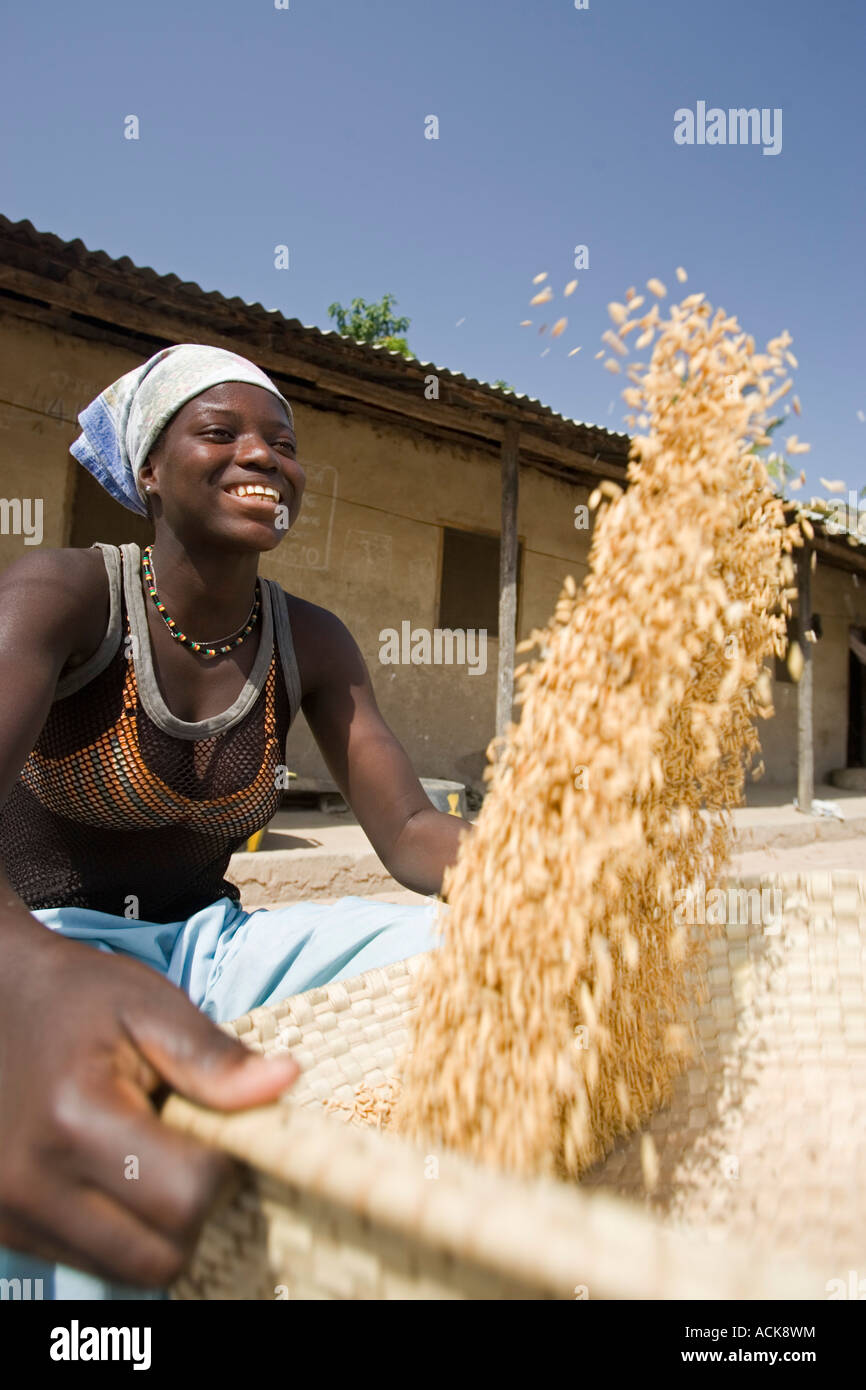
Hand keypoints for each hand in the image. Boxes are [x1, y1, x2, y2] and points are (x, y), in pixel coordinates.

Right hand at [0, 923, 298, 1286]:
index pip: (185, 1196)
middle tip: (189, 1145)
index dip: (221, 1165)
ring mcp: (13, 1213)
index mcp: (74, 1119)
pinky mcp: (7, 1228)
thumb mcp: (149, 1005)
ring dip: (158, 1227)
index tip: (216, 1123)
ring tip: (148, 1155)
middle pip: (160, 1255)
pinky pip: (94, 1263)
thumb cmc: (75, 996)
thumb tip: (285, 1081)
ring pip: (129, 1271)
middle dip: (194, 1207)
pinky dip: (121, 1231)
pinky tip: (116, 1172)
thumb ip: (213, 1056)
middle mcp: (33, 1182)